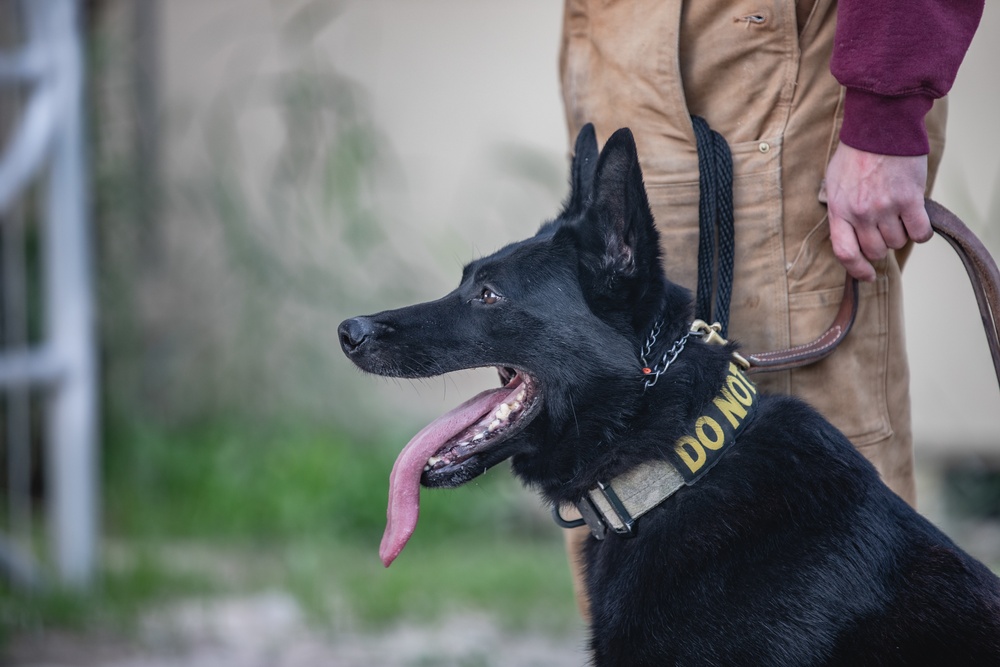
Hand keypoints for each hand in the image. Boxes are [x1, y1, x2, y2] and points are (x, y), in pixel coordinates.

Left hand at [824, 143, 930, 281]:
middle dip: (881, 245)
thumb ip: (840, 210)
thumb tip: (848, 235)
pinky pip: (919, 232)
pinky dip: (921, 233)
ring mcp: (885, 208)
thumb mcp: (834, 183)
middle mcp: (861, 213)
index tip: (867, 275)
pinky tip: (918, 223)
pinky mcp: (909, 200)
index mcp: (839, 210)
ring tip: (898, 215)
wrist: (879, 127)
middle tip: (884, 228)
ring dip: (900, 234)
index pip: (845, 252)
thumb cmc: (855, 154)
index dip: (856, 269)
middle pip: (875, 250)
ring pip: (897, 242)